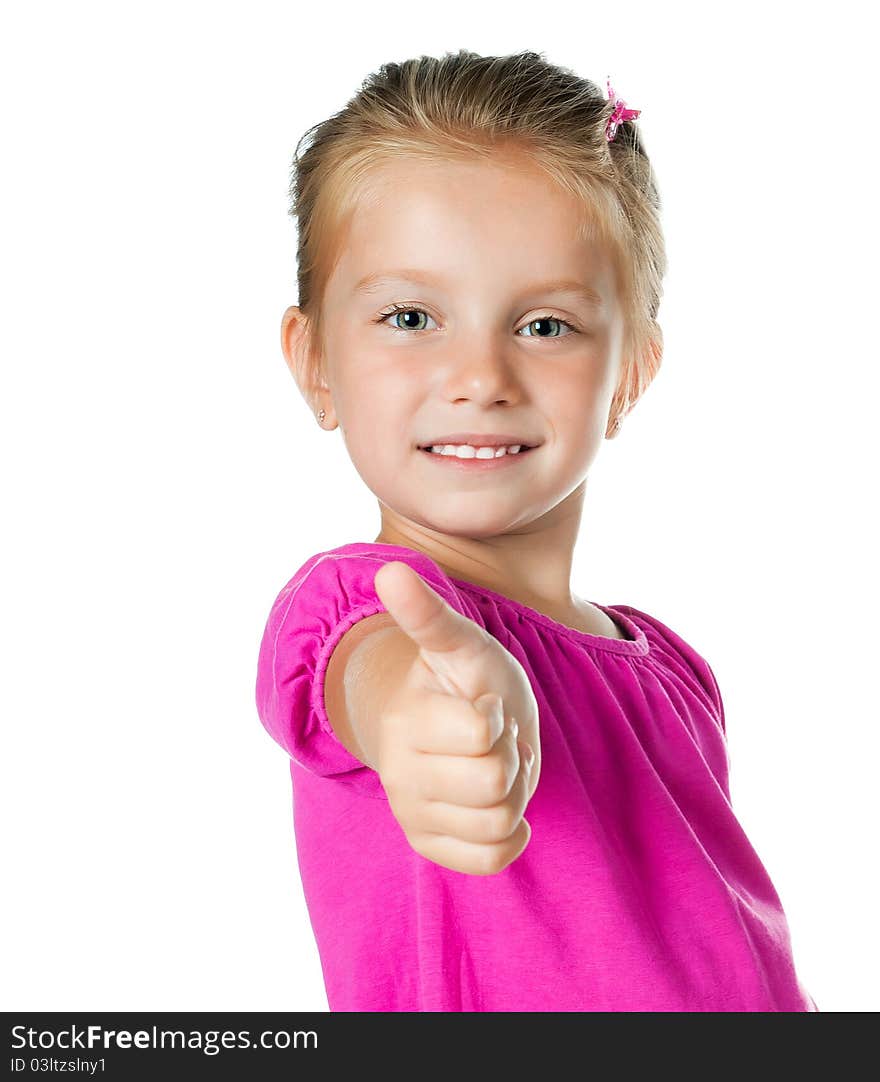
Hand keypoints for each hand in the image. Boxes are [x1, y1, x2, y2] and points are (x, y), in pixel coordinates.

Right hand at [373, 560, 540, 875]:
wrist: (444, 719)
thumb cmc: (464, 679)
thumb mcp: (460, 643)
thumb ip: (427, 613)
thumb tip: (388, 570)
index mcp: (407, 719)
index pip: (485, 733)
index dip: (500, 716)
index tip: (484, 705)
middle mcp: (399, 771)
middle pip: (496, 783)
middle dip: (511, 755)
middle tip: (494, 737)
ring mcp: (411, 810)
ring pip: (498, 823)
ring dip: (514, 792)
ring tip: (492, 764)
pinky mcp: (428, 842)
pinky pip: (489, 858)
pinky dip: (509, 835)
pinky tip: (499, 804)